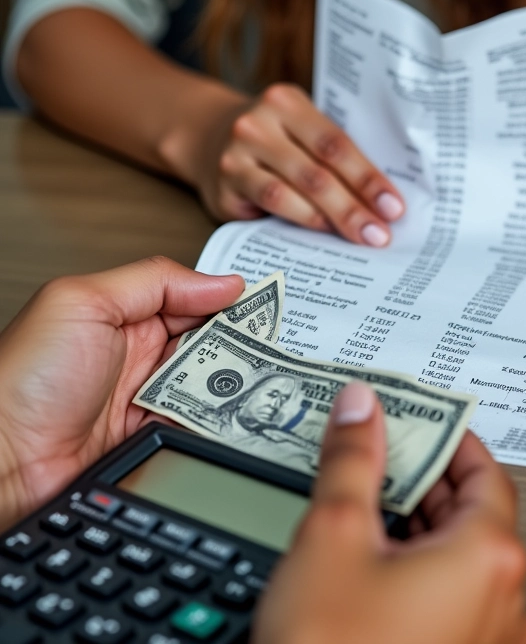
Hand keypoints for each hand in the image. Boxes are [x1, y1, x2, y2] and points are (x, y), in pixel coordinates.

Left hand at [0, 257, 243, 529]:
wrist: (0, 463)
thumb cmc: (22, 381)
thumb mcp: (84, 303)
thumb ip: (155, 281)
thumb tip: (221, 282)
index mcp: (126, 314)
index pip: (195, 298)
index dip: (232, 300)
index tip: (269, 304)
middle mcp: (141, 353)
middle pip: (210, 341)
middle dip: (243, 342)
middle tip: (278, 344)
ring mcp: (149, 397)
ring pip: (211, 383)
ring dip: (235, 381)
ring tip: (267, 378)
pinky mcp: (154, 436)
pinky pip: (200, 422)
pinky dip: (221, 418)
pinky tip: (240, 413)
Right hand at [195, 83, 404, 245]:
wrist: (204, 136)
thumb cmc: (273, 139)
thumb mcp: (299, 129)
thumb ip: (331, 155)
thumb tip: (380, 200)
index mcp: (287, 102)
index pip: (336, 143)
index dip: (368, 178)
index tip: (394, 207)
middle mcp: (258, 124)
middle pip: (317, 170)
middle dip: (354, 206)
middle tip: (381, 234)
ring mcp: (236, 155)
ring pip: (292, 192)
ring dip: (331, 219)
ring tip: (360, 238)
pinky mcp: (224, 186)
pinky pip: (268, 205)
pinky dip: (300, 220)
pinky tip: (323, 233)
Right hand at [254, 382, 525, 643]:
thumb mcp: (334, 535)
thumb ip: (352, 460)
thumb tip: (359, 409)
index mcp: (487, 559)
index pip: (485, 472)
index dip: (451, 437)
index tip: (425, 418)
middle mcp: (501, 602)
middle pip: (473, 514)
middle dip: (427, 479)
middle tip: (388, 452)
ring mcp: (486, 640)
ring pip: (460, 558)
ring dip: (421, 524)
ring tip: (374, 501)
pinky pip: (452, 597)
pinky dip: (421, 568)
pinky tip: (378, 563)